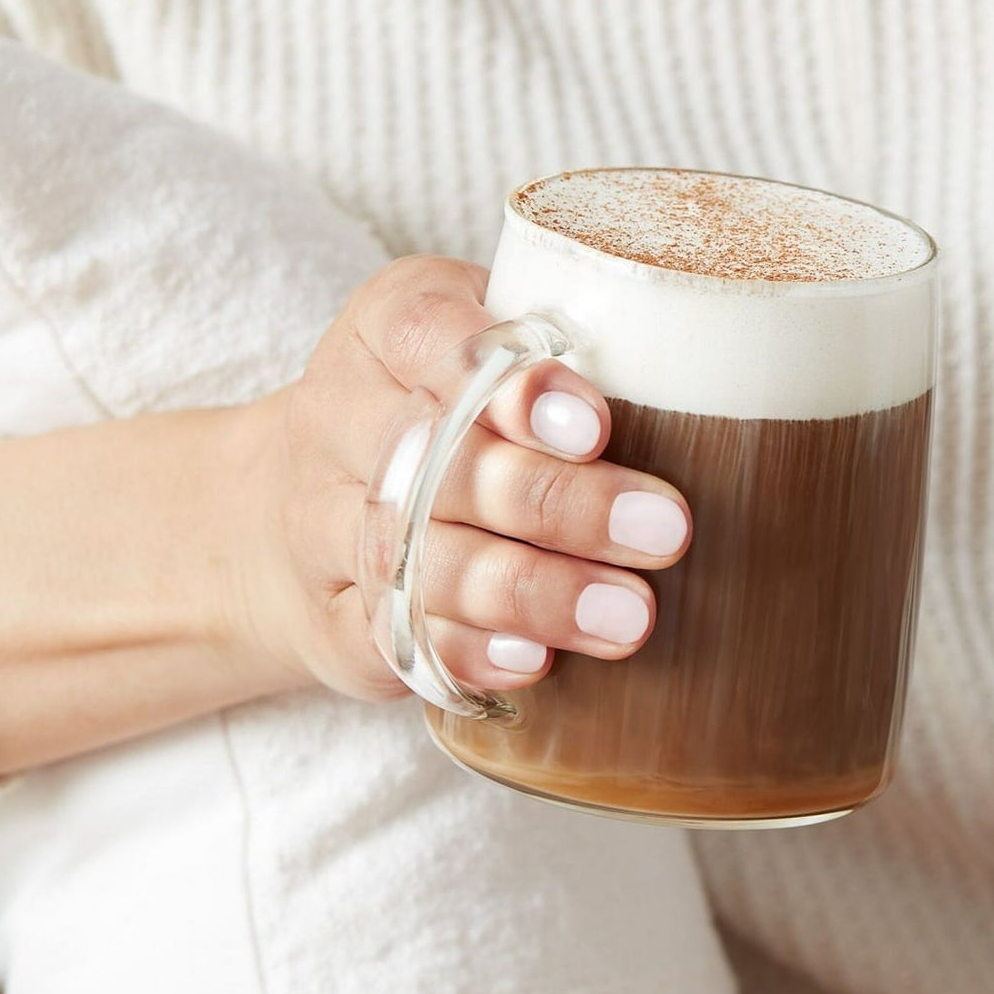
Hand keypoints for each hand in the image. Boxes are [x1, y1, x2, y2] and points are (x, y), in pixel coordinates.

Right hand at [247, 254, 694, 702]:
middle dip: (558, 501)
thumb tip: (709, 379)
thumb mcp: (481, 340)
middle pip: (437, 458)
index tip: (599, 425)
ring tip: (628, 614)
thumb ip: (563, 349)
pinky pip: (380, 639)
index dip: (513, 385)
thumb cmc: (438, 403)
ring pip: (410, 556)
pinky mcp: (325, 616)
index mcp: (382, 328)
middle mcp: (337, 418)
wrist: (285, 497)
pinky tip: (532, 664)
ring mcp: (317, 521)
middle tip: (665, 531)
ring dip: (528, 591)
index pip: (431, 337)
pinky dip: (459, 652)